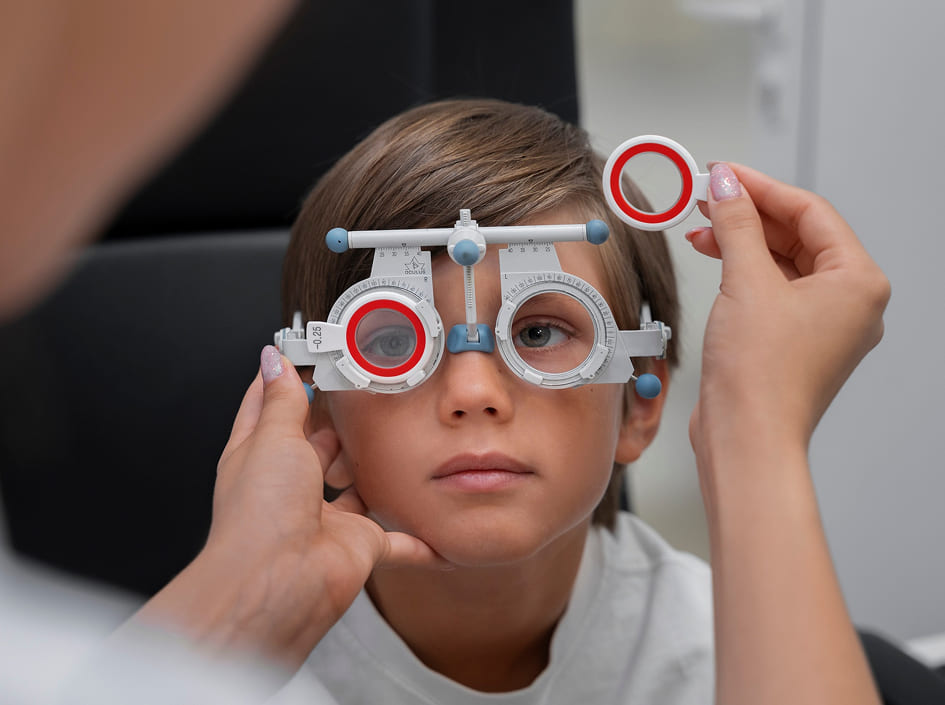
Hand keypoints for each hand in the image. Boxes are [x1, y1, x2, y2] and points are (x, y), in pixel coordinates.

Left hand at [138, 346, 443, 667]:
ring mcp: (326, 517)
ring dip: (373, 471)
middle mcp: (291, 488)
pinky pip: (398, 541)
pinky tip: (436, 527)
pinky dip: (418, 539)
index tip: (304, 354)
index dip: (284, 381)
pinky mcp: (359, 545)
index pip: (269, 409)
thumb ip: (282, 399)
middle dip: (336, 423)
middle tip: (365, 391)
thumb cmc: (261, 513)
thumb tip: (272, 360)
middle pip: (316, 446)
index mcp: (260, 457)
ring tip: (399, 440)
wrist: (279, 582)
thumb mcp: (273, 438)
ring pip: (355, 487)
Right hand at [687, 163, 889, 454]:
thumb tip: (727, 184)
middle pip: (798, 235)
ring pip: (783, 263)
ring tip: (703, 227)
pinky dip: (744, 271)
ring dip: (742, 242)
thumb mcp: (746, 282)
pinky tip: (715, 259)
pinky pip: (773, 290)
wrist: (745, 437)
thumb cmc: (760, 376)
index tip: (724, 174)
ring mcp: (823, 324)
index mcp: (859, 283)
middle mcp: (850, 303)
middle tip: (708, 195)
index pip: (810, 213)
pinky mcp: (794, 341)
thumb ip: (737, 224)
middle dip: (749, 214)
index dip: (762, 187)